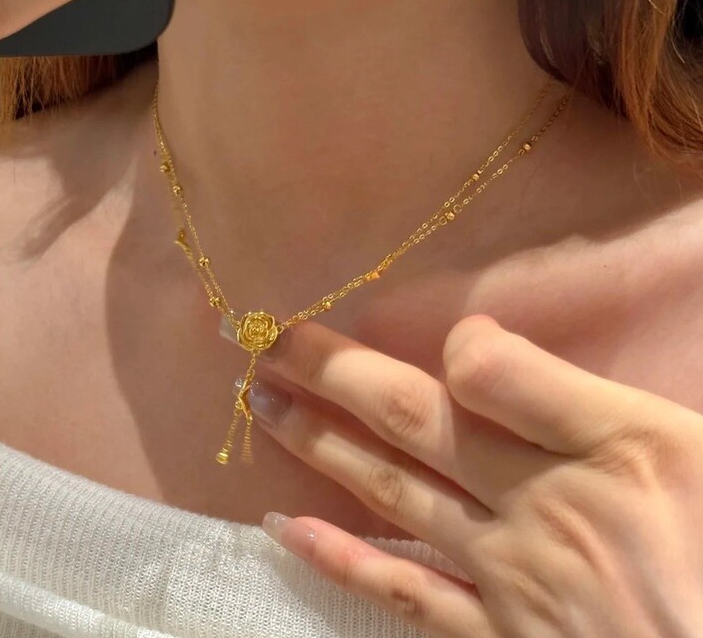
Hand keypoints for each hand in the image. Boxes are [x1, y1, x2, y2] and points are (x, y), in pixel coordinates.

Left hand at [249, 314, 702, 637]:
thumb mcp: (685, 448)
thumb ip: (577, 396)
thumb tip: (475, 347)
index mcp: (595, 451)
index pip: (486, 373)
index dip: (454, 343)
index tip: (425, 326)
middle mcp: (535, 508)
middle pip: (414, 422)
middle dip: (335, 374)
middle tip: (269, 341)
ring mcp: (506, 578)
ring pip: (393, 494)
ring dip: (320, 443)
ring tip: (261, 402)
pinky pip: (404, 596)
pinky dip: (340, 559)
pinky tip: (285, 528)